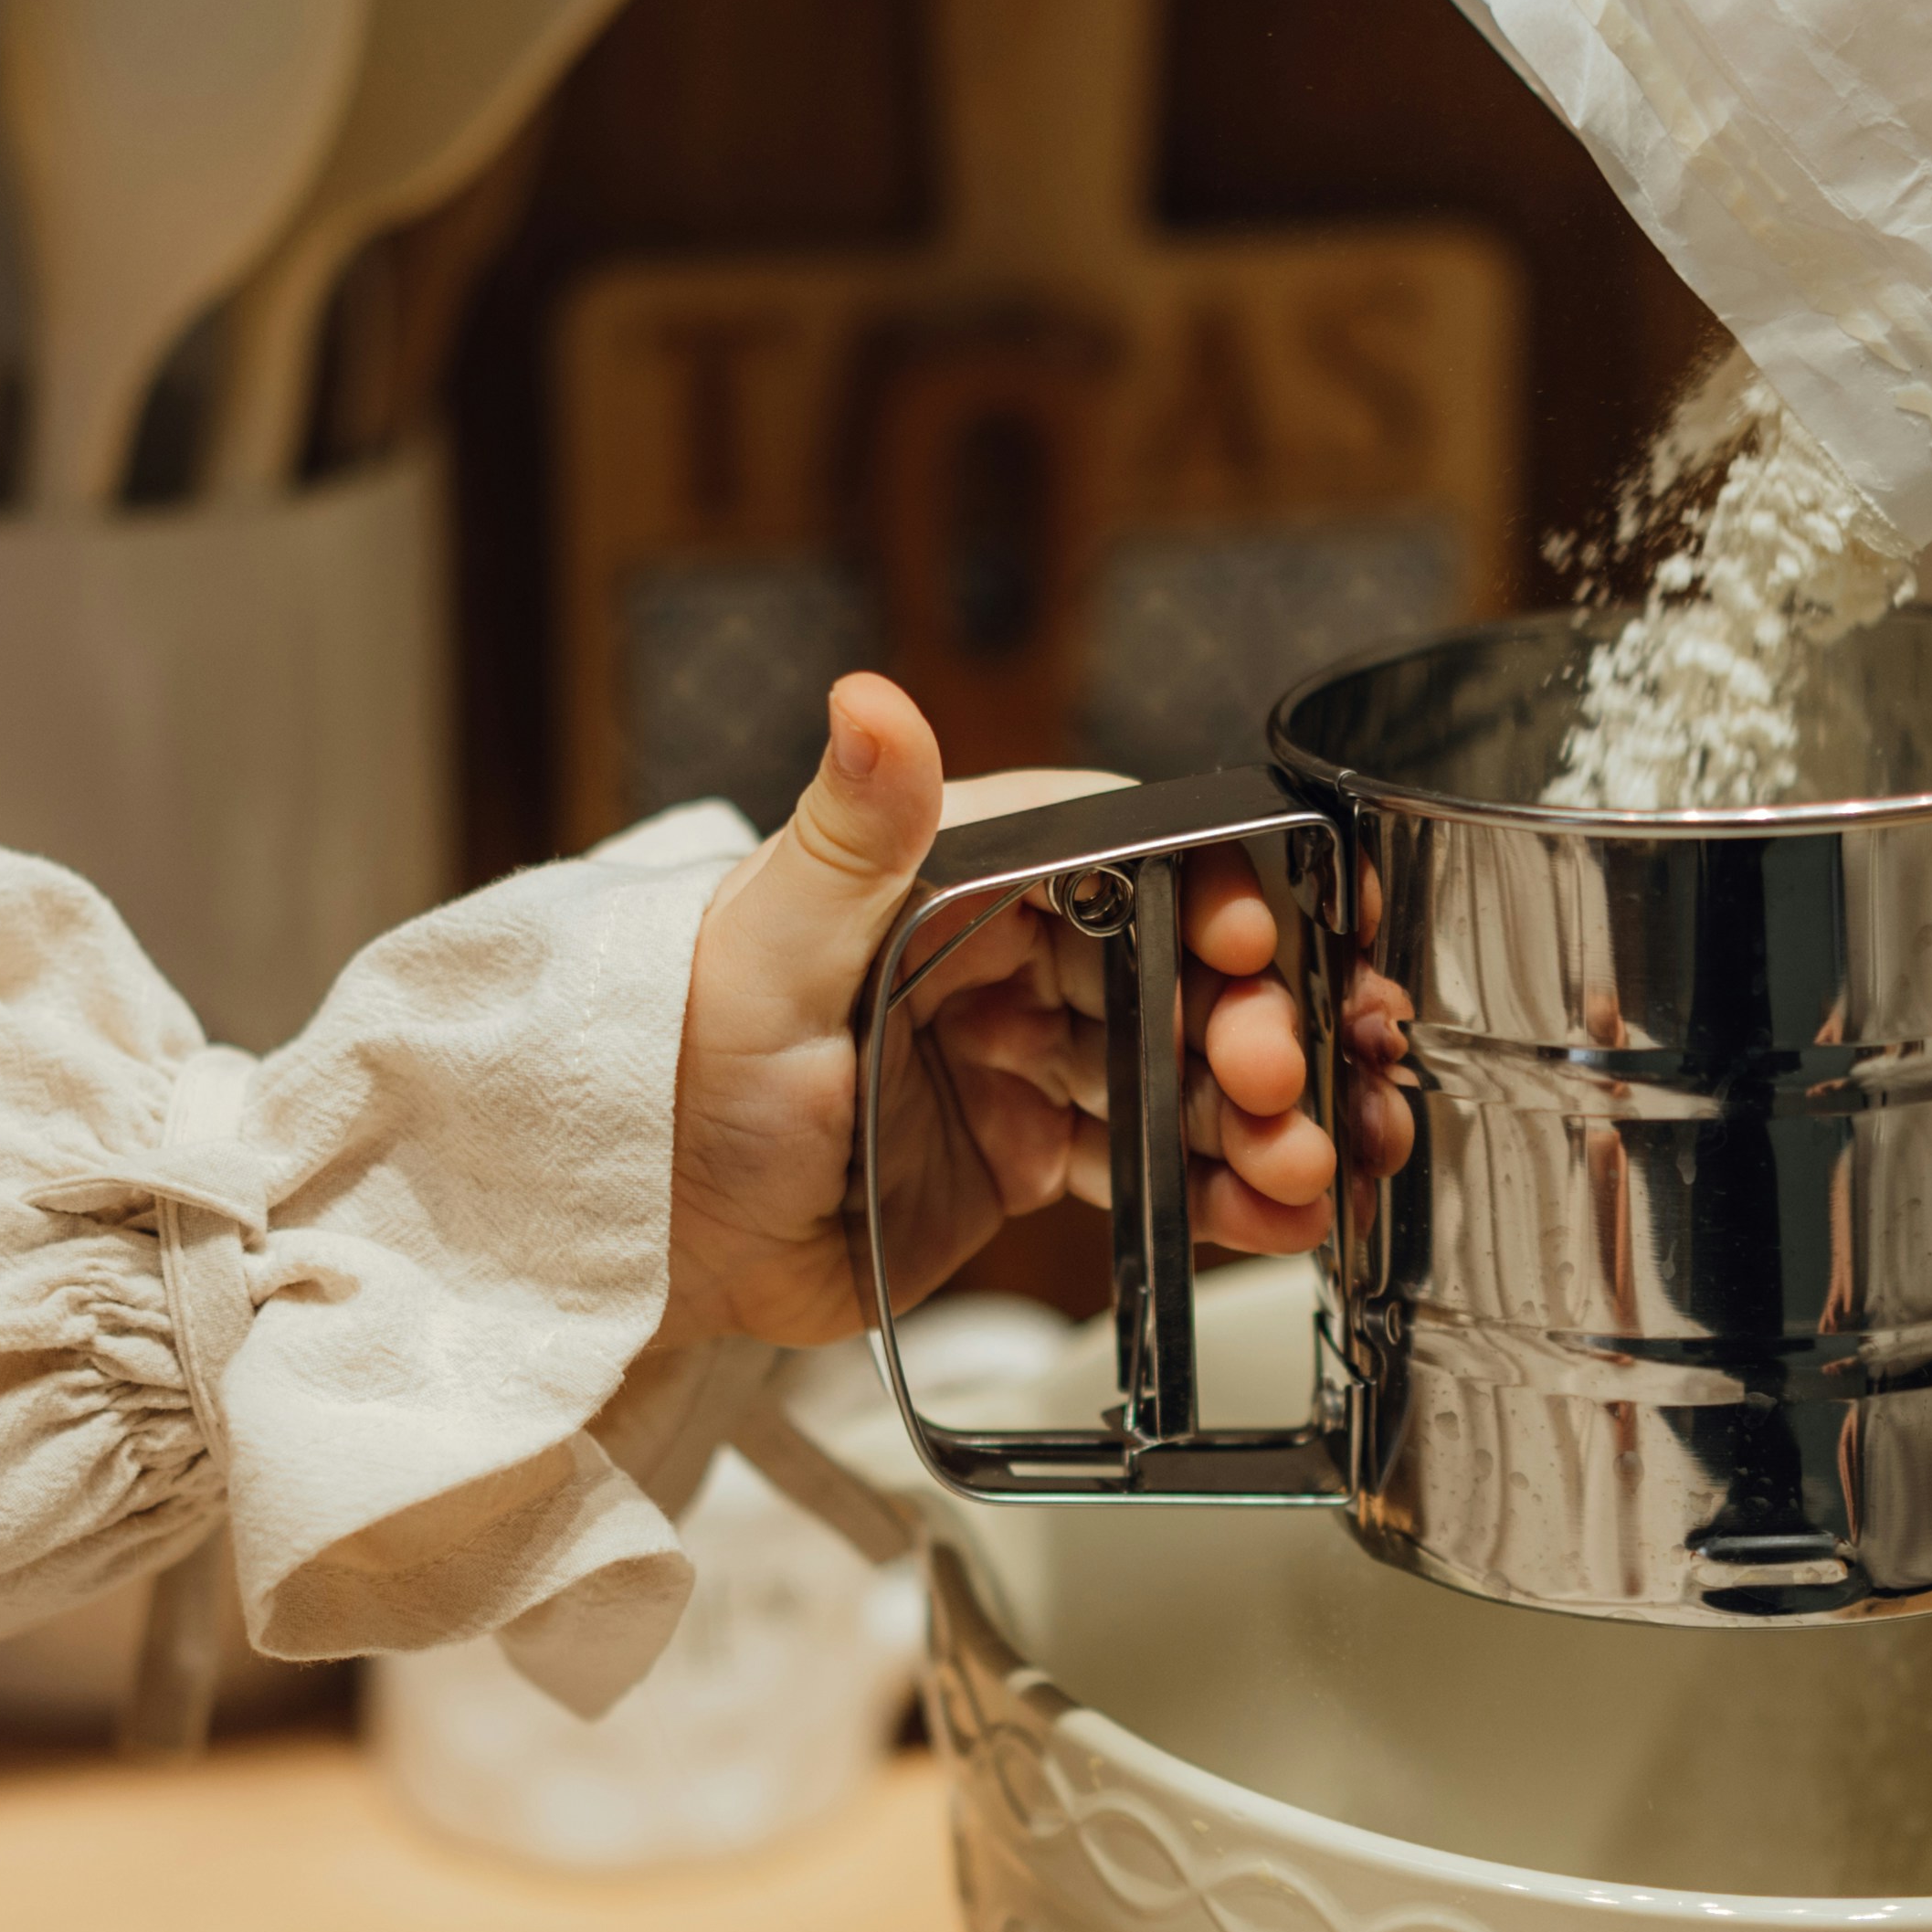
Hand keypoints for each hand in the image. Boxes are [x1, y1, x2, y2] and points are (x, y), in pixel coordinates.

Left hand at [671, 675, 1334, 1350]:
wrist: (628, 1231)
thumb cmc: (665, 1068)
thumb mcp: (762, 951)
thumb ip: (848, 839)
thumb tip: (871, 701)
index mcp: (951, 880)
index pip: (1120, 856)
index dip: (1210, 892)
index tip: (1257, 944)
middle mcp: (999, 961)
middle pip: (1172, 973)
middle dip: (1252, 1025)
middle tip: (1276, 1082)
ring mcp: (1015, 1061)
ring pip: (1173, 1076)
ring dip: (1256, 1118)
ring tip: (1304, 1167)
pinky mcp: (1015, 1155)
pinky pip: (1140, 1168)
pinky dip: (1214, 1194)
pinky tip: (1273, 1215)